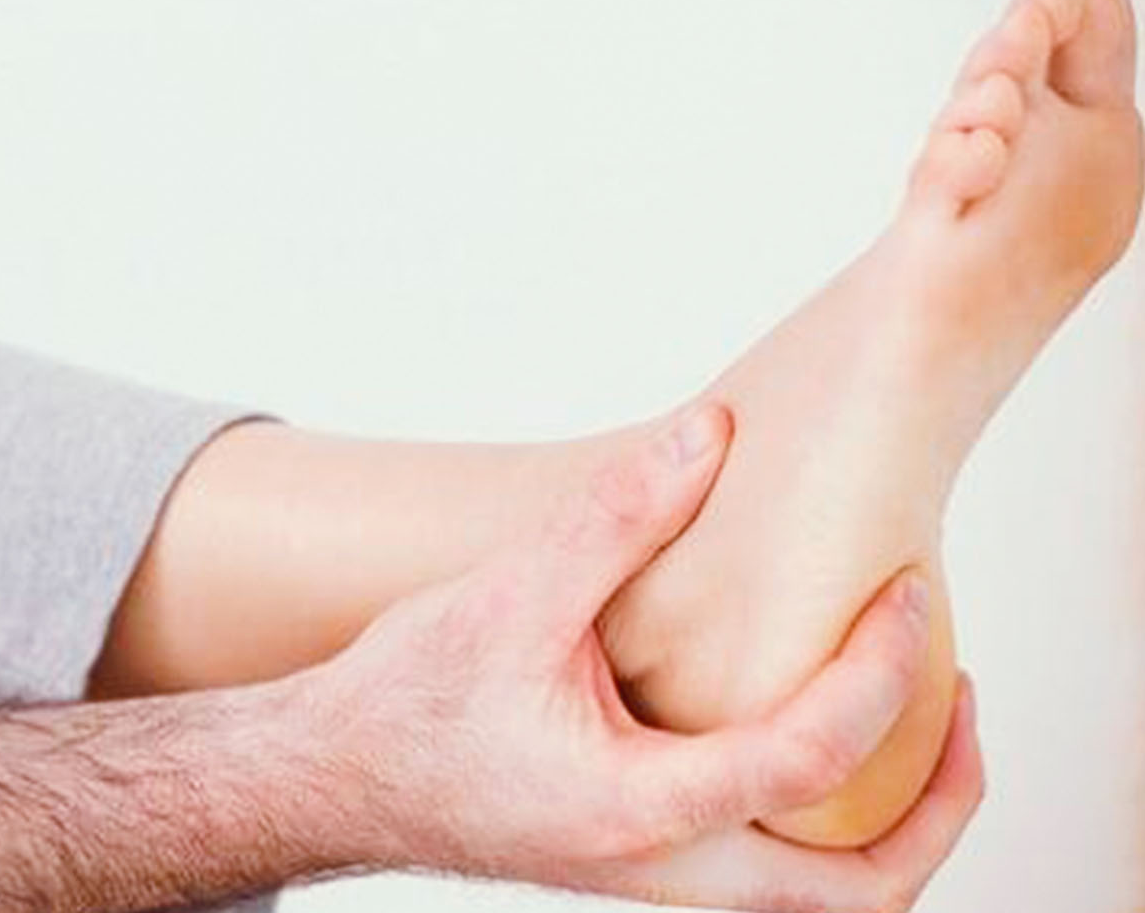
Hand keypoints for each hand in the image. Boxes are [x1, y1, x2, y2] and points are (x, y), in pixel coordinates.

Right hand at [314, 405, 982, 912]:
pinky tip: (814, 719)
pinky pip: (775, 867)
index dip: (882, 673)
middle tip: (967, 704)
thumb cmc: (410, 703)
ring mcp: (656, 880)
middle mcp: (661, 871)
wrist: (336, 776)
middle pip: (858, 894)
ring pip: (823, 898)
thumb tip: (706, 437)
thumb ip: (616, 517)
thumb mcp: (511, 594)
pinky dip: (830, 812)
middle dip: (940, 806)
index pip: (808, 758)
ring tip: (919, 713)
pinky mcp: (647, 863)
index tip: (907, 595)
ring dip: (893, 818)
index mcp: (635, 809)